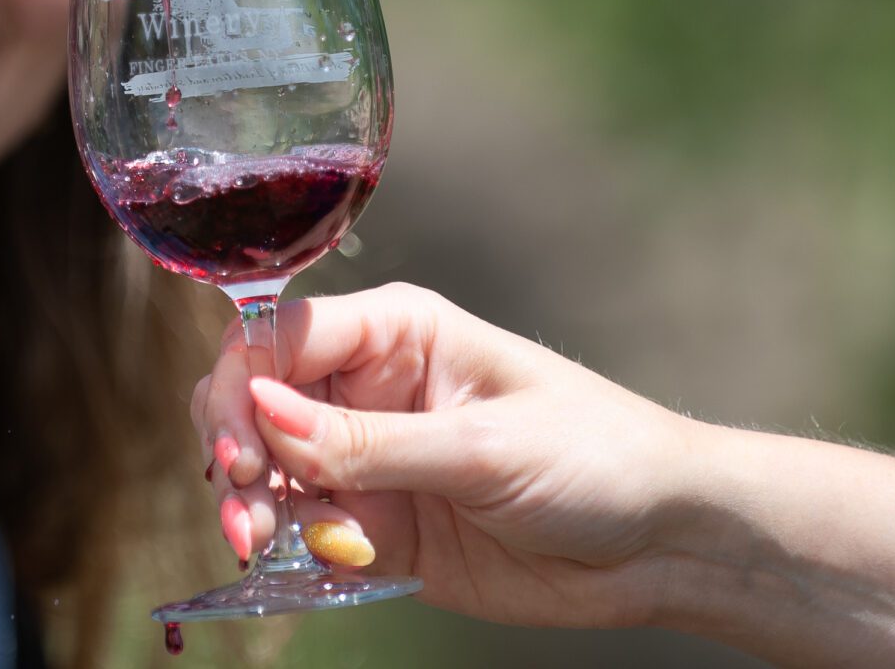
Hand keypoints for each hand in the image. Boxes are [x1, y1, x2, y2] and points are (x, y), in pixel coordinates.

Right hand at [192, 283, 709, 628]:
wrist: (661, 543)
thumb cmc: (596, 458)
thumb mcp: (482, 448)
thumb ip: (367, 441)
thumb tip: (260, 410)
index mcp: (396, 332)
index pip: (279, 337)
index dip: (239, 386)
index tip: (236, 449)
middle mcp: (370, 387)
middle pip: (254, 400)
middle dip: (233, 447)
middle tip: (243, 506)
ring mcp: (370, 459)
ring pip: (268, 471)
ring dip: (251, 506)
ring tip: (261, 544)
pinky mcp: (379, 526)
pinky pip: (305, 532)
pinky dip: (292, 550)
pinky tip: (319, 561)